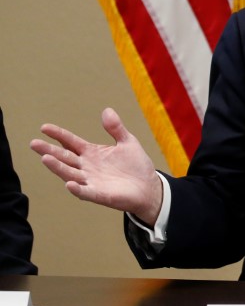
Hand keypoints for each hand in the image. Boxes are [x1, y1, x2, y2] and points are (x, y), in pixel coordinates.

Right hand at [30, 108, 162, 225]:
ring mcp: (91, 181)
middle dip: (49, 150)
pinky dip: (77, 189)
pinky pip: (86, 192)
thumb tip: (107, 110)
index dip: (58, 135)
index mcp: (92, 153)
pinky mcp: (100, 195)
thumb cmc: (136, 165)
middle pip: (65, 157)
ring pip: (70, 174)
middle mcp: (87, 167)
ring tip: (45, 158)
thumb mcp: (127, 142)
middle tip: (34, 143)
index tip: (44, 127)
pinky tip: (69, 184)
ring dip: (58, 167)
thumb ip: (116, 128)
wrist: (149, 187)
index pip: (70, 142)